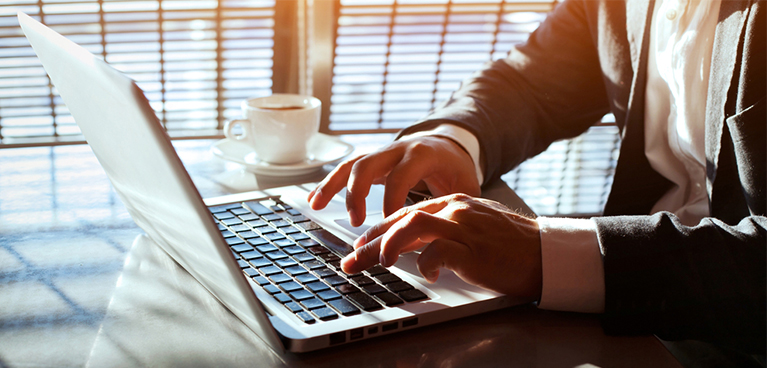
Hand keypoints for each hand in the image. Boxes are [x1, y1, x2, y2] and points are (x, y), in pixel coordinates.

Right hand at [307, 136, 480, 226]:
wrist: (449, 143)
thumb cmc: (456, 168)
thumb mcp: (465, 186)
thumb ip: (455, 209)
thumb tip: (445, 239)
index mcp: (422, 154)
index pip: (400, 176)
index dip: (392, 202)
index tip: (389, 227)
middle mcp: (398, 149)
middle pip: (368, 165)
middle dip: (357, 194)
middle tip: (357, 222)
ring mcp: (382, 152)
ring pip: (351, 164)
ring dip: (332, 186)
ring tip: (317, 207)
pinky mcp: (372, 160)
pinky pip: (346, 168)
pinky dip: (329, 183)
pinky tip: (315, 200)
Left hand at [341, 193, 542, 299]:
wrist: (544, 254)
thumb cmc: (510, 247)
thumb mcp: (473, 230)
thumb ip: (444, 231)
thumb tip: (412, 247)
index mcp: (453, 203)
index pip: (405, 213)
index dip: (378, 231)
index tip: (360, 248)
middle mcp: (455, 210)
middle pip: (401, 219)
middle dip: (371, 242)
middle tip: (351, 262)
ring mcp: (464, 227)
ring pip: (413, 225)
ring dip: (389, 245)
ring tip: (378, 263)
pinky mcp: (474, 248)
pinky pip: (439, 251)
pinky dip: (425, 263)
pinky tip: (425, 274)